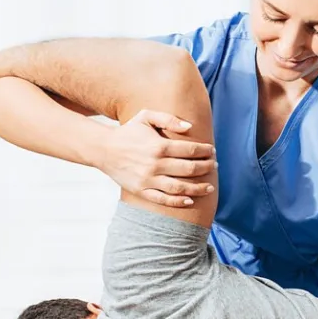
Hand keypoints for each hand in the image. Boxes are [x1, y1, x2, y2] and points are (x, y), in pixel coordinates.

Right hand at [98, 109, 216, 207]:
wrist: (103, 149)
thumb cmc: (128, 132)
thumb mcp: (145, 117)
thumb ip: (168, 118)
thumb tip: (189, 126)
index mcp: (158, 146)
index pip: (190, 150)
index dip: (204, 151)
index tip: (212, 151)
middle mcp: (155, 164)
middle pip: (189, 169)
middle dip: (206, 167)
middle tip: (214, 166)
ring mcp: (148, 180)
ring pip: (179, 187)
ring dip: (198, 188)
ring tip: (210, 187)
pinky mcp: (141, 191)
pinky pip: (163, 199)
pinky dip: (178, 202)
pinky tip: (190, 200)